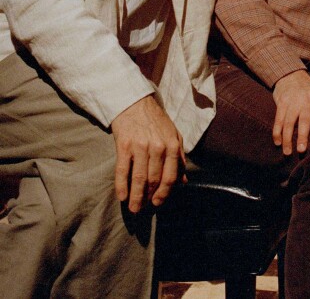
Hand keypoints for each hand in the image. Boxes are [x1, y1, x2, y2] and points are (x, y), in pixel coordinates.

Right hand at [111, 94, 185, 212]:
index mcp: (172, 145)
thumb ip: (179, 158)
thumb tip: (183, 181)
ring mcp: (140, 146)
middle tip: (143, 209)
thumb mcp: (173, 135)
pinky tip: (122, 196)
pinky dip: (122, 186)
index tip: (158, 203)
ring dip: (136, 197)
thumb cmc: (156, 121)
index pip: (170, 177)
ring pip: (139, 179)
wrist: (135, 103)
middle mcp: (157, 147)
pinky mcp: (124, 145)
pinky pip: (122, 170)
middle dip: (149, 198)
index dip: (164, 193)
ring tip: (133, 208)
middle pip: (153, 180)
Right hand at [272, 69, 309, 154]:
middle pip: (304, 120)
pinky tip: (278, 142)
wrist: (291, 75)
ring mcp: (292, 102)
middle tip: (301, 149)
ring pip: (288, 122)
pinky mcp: (281, 103)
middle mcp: (305, 101)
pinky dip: (277, 132)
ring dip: (287, 138)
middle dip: (302, 135)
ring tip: (287, 152)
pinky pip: (278, 120)